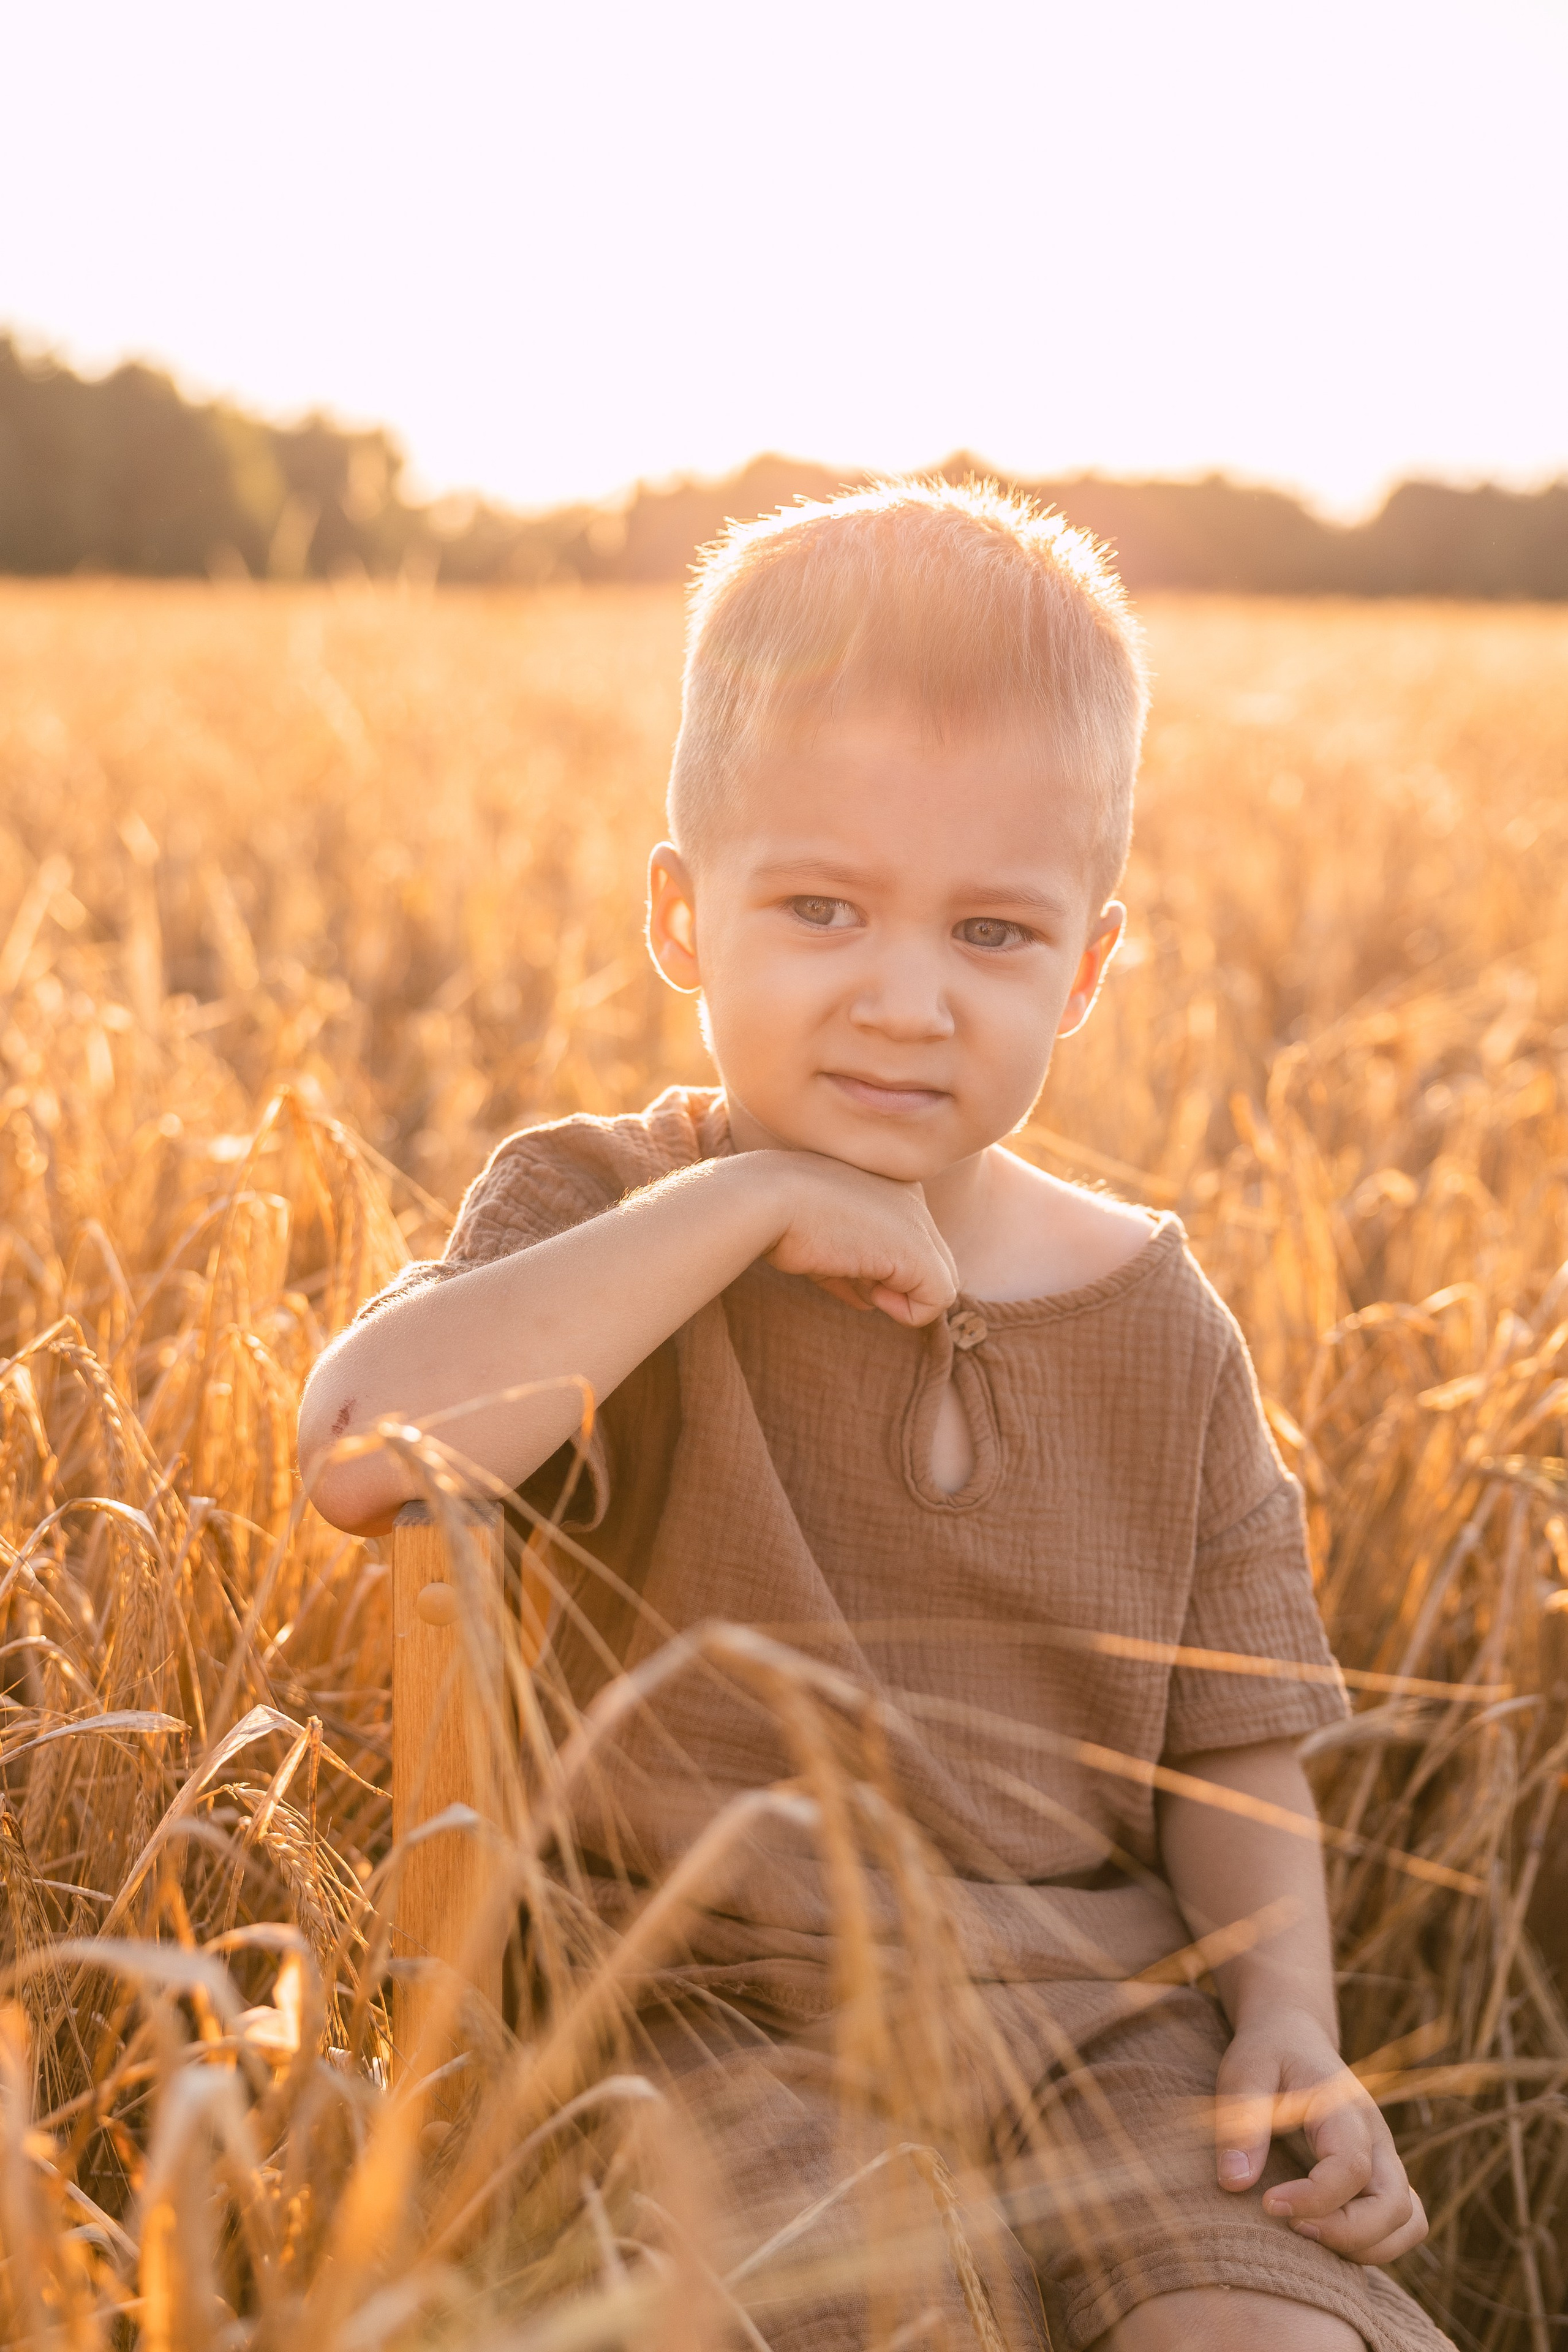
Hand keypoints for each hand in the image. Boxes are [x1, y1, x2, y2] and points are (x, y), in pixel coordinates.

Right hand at [759, 1152, 959, 1326]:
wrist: (768, 1197)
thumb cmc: (782, 1215)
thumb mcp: (824, 1240)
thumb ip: (854, 1266)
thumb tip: (870, 1300)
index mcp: (891, 1185)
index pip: (907, 1242)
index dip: (880, 1269)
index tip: (840, 1264)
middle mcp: (913, 1198)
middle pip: (929, 1262)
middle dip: (896, 1285)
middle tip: (854, 1278)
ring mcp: (919, 1222)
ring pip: (940, 1282)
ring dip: (899, 1298)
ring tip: (857, 1278)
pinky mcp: (918, 1251)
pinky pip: (938, 1301)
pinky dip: (908, 1314)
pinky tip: (872, 1295)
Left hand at [1215, 2013, 1426, 2263]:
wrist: (1295, 2035)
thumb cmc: (1267, 2053)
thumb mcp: (1244, 2072)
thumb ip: (1242, 2124)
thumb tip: (1234, 2183)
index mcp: (1344, 2107)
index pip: (1352, 2166)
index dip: (1315, 2198)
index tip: (1268, 2203)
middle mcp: (1376, 2137)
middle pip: (1395, 2204)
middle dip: (1347, 2233)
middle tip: (1291, 2226)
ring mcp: (1386, 2158)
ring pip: (1409, 2221)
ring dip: (1366, 2245)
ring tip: (1309, 2234)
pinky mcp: (1381, 2176)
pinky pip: (1404, 2223)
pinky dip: (1377, 2244)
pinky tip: (1328, 2234)